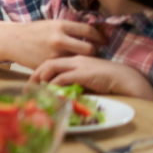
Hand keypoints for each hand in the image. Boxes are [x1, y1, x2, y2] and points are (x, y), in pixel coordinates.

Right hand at [6, 21, 103, 68]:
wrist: (12, 40)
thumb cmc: (33, 31)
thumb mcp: (51, 24)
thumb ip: (69, 29)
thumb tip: (89, 33)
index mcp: (60, 26)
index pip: (89, 30)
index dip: (99, 36)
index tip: (102, 40)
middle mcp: (59, 40)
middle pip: (89, 49)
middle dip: (94, 51)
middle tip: (93, 52)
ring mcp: (54, 54)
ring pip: (79, 61)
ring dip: (83, 61)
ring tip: (83, 60)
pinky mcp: (48, 65)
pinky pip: (66, 68)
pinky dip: (69, 68)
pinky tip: (69, 66)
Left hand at [30, 56, 152, 100]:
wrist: (124, 78)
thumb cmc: (106, 80)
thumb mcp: (85, 79)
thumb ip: (72, 82)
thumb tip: (59, 93)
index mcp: (74, 59)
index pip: (52, 61)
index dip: (39, 71)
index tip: (32, 82)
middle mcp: (74, 59)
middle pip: (48, 62)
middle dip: (35, 74)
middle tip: (28, 86)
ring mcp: (79, 65)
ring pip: (53, 67)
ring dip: (41, 77)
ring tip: (35, 88)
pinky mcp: (84, 73)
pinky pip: (63, 77)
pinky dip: (54, 83)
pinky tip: (49, 90)